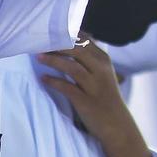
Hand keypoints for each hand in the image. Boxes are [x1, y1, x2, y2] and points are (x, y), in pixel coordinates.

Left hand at [39, 42, 154, 156]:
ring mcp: (94, 86)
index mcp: (104, 61)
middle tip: (40, 43)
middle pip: (77, 51)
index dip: (67, 35)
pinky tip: (43, 78)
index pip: (85, 40)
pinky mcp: (86, 101)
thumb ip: (90, 58)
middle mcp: (101, 71)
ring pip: (72, 67)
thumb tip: (71, 41)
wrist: (117, 124)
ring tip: (38, 57)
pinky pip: (67, 88)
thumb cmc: (105, 97)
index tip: (51, 31)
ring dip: (53, 61)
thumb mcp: (102, 74)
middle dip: (57, 46)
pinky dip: (54, 82)